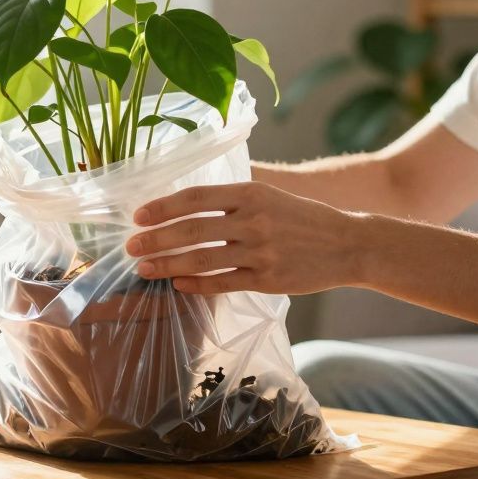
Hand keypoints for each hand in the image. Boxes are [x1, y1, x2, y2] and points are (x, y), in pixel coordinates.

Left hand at [127, 182, 364, 294]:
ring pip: (202, 259)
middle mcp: (253, 220)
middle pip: (192, 230)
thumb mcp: (269, 195)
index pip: (195, 197)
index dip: (163, 207)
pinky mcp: (268, 279)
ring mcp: (260, 252)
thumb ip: (231, 199)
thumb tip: (183, 205)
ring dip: (168, 265)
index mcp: (250, 193)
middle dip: (155, 239)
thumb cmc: (301, 218)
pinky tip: (178, 284)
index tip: (138, 216)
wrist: (348, 244)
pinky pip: (223, 283)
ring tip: (144, 269)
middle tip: (130, 247)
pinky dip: (196, 284)